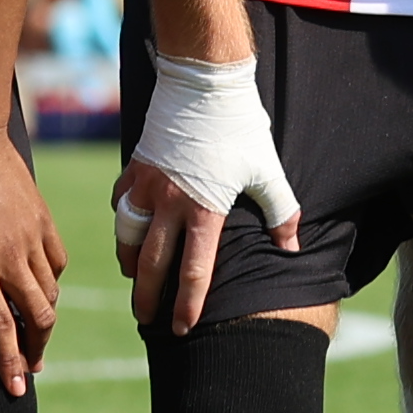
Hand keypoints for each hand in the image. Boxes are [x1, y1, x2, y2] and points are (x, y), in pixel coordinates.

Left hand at [0, 125, 66, 394]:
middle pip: (39, 318)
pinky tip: (40, 285)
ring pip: (51, 291)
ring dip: (45, 317)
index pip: (2, 329)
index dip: (9, 364)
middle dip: (36, 349)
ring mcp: (31, 237)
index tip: (17, 392)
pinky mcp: (42, 218)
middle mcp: (11, 258)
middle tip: (29, 367)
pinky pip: (57, 260)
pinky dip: (51, 279)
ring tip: (34, 332)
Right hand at [117, 49, 300, 337]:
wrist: (203, 83)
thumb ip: (280, 212)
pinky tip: (129, 229)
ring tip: (132, 278)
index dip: (187, 305)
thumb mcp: (267, 171)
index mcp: (203, 210)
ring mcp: (146, 185)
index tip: (181, 329)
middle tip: (145, 319)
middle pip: (152, 263)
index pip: (193, 272)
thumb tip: (290, 247)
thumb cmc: (239, 128)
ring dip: (129, 262)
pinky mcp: (134, 166)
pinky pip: (121, 203)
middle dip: (148, 296)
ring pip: (128, 236)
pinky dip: (123, 221)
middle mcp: (169, 203)